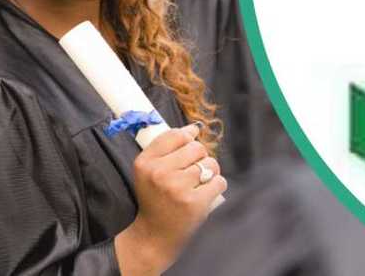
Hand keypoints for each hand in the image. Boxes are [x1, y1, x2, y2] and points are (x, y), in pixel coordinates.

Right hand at [116, 123, 225, 274]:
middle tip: (193, 172)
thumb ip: (167, 147)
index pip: (176, 135)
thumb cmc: (155, 200)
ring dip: (210, 173)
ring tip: (199, 184)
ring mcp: (177, 188)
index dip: (188, 140)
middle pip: (197, 148)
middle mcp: (159, 173)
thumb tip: (194, 129)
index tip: (188, 150)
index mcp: (145, 162)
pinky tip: (205, 194)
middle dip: (200, 158)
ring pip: (210, 164)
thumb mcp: (148, 171)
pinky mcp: (194, 202)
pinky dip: (216, 187)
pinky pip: (219, 181)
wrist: (154, 236)